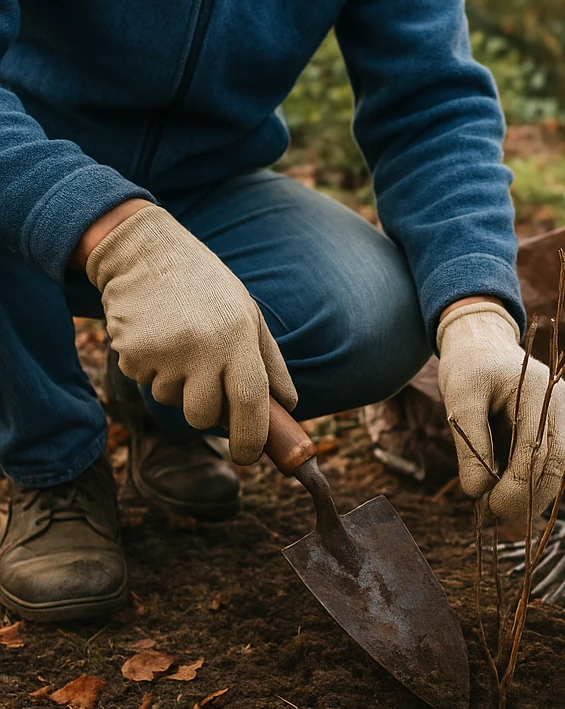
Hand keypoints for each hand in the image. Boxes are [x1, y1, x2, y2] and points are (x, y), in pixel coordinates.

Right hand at [84, 204, 297, 463]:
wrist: (145, 252)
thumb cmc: (207, 288)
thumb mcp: (249, 315)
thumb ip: (271, 363)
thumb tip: (289, 407)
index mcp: (239, 338)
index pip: (250, 402)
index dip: (252, 438)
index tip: (248, 457)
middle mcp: (203, 347)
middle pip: (204, 417)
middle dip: (206, 413)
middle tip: (204, 381)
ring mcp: (165, 351)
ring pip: (172, 401)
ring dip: (176, 384)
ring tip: (179, 343)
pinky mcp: (131, 351)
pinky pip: (144, 382)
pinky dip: (150, 368)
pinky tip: (155, 335)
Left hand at [436, 300, 564, 521]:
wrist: (480, 342)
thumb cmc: (468, 366)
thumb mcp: (460, 399)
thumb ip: (471, 446)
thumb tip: (477, 493)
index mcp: (540, 390)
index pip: (540, 450)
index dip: (519, 486)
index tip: (491, 506)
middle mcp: (558, 404)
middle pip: (558, 464)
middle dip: (529, 498)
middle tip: (495, 516)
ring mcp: (559, 416)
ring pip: (558, 469)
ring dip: (532, 497)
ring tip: (498, 512)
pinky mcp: (550, 428)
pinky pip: (547, 464)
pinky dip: (529, 485)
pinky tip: (506, 497)